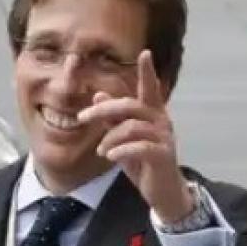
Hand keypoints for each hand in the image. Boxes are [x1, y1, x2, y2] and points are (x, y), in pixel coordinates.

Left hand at [77, 50, 192, 223]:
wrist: (163, 192)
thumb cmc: (143, 163)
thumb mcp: (124, 139)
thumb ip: (113, 118)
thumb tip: (98, 94)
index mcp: (152, 115)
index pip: (150, 89)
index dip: (148, 72)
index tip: (145, 53)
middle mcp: (161, 122)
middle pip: (131, 106)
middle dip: (104, 109)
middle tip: (82, 118)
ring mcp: (164, 138)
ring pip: (132, 127)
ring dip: (110, 137)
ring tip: (101, 151)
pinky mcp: (163, 155)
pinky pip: (140, 147)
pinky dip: (121, 150)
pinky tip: (110, 157)